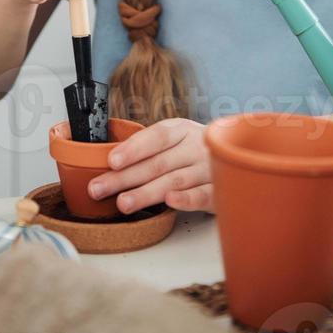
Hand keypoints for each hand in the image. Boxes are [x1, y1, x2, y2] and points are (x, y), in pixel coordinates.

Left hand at [87, 118, 214, 214]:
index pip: (155, 137)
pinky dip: (186, 198)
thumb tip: (107, 162)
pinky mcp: (218, 191)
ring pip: (175, 180)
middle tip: (98, 189)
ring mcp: (208, 168)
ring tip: (123, 203)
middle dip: (125, 177)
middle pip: (158, 163)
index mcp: (181, 130)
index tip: (111, 161)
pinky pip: (202, 194)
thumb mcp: (174, 140)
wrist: (234, 156)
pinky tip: (170, 201)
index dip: (133, 148)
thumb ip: (148, 149)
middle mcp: (195, 146)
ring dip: (147, 192)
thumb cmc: (191, 151)